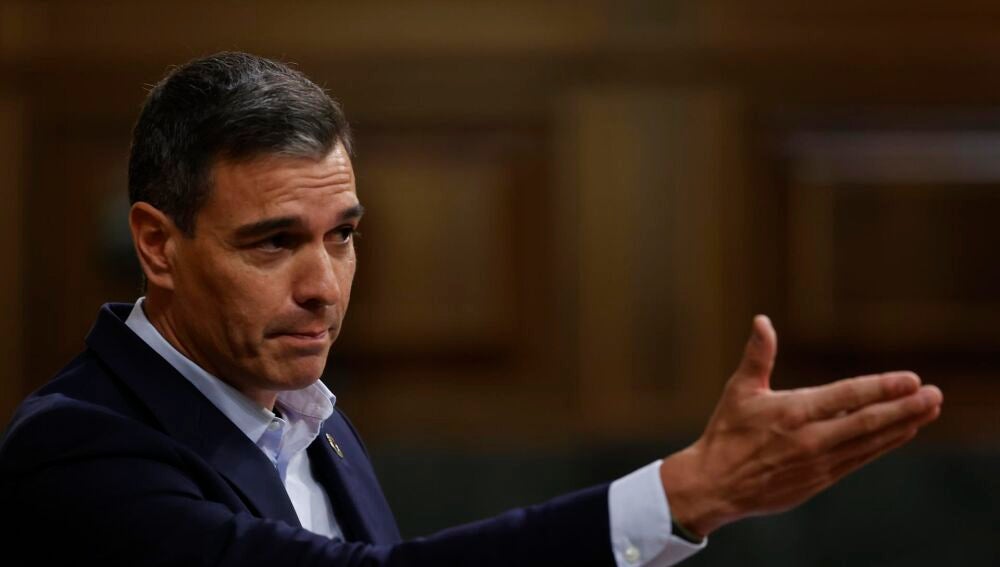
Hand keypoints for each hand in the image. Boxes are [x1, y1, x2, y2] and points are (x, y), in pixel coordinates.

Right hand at [659, 315, 941, 537]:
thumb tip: (762, 320)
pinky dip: (884, 445)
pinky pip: (860, 459)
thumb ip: (758, 355)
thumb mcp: (740, 389)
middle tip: (934, 395)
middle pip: (868, 421)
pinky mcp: (820, 480)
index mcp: (793, 412)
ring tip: (929, 411)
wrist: (716, 484)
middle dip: (906, 408)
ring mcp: (819, 462)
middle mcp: (811, 439)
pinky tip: (901, 433)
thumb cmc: (726, 432)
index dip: (882, 388)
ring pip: (870, 442)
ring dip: (903, 426)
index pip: (848, 397)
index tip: (911, 380)